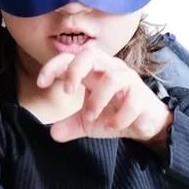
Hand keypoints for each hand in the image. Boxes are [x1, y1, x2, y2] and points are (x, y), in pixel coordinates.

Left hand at [36, 42, 171, 144]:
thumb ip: (69, 125)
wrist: (146, 124)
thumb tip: (52, 133)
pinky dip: (119, 117)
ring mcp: (128, 81)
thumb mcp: (87, 122)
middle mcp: (110, 70)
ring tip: (90, 117)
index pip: (71, 58)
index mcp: (93, 71)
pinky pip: (131, 101)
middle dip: (76, 70)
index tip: (42, 83)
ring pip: (112, 77)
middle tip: (68, 92)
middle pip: (91, 54)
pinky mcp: (142, 96)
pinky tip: (112, 126)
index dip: (54, 66)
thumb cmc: (115, 113)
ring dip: (97, 100)